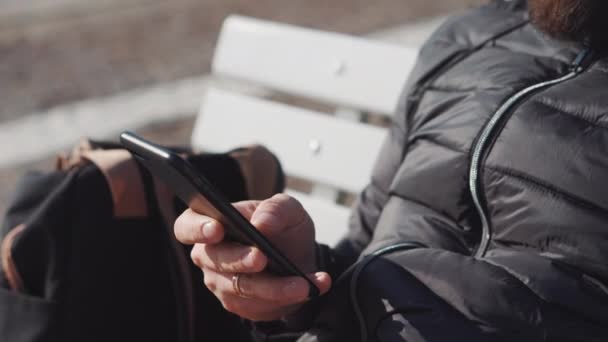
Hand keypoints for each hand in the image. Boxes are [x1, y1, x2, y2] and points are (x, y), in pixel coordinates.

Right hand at [174, 193, 331, 320]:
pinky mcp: (239, 305)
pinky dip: (289, 297)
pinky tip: (312, 287)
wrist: (299, 257)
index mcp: (212, 223)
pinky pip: (260, 305)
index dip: (197, 229)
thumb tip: (261, 223)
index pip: (187, 226)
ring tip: (302, 283)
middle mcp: (210, 255)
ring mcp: (221, 283)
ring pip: (242, 288)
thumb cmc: (283, 227)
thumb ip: (276, 209)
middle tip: (262, 258)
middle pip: (216, 260)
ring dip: (274, 286)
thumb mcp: (288, 210)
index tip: (217, 229)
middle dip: (240, 260)